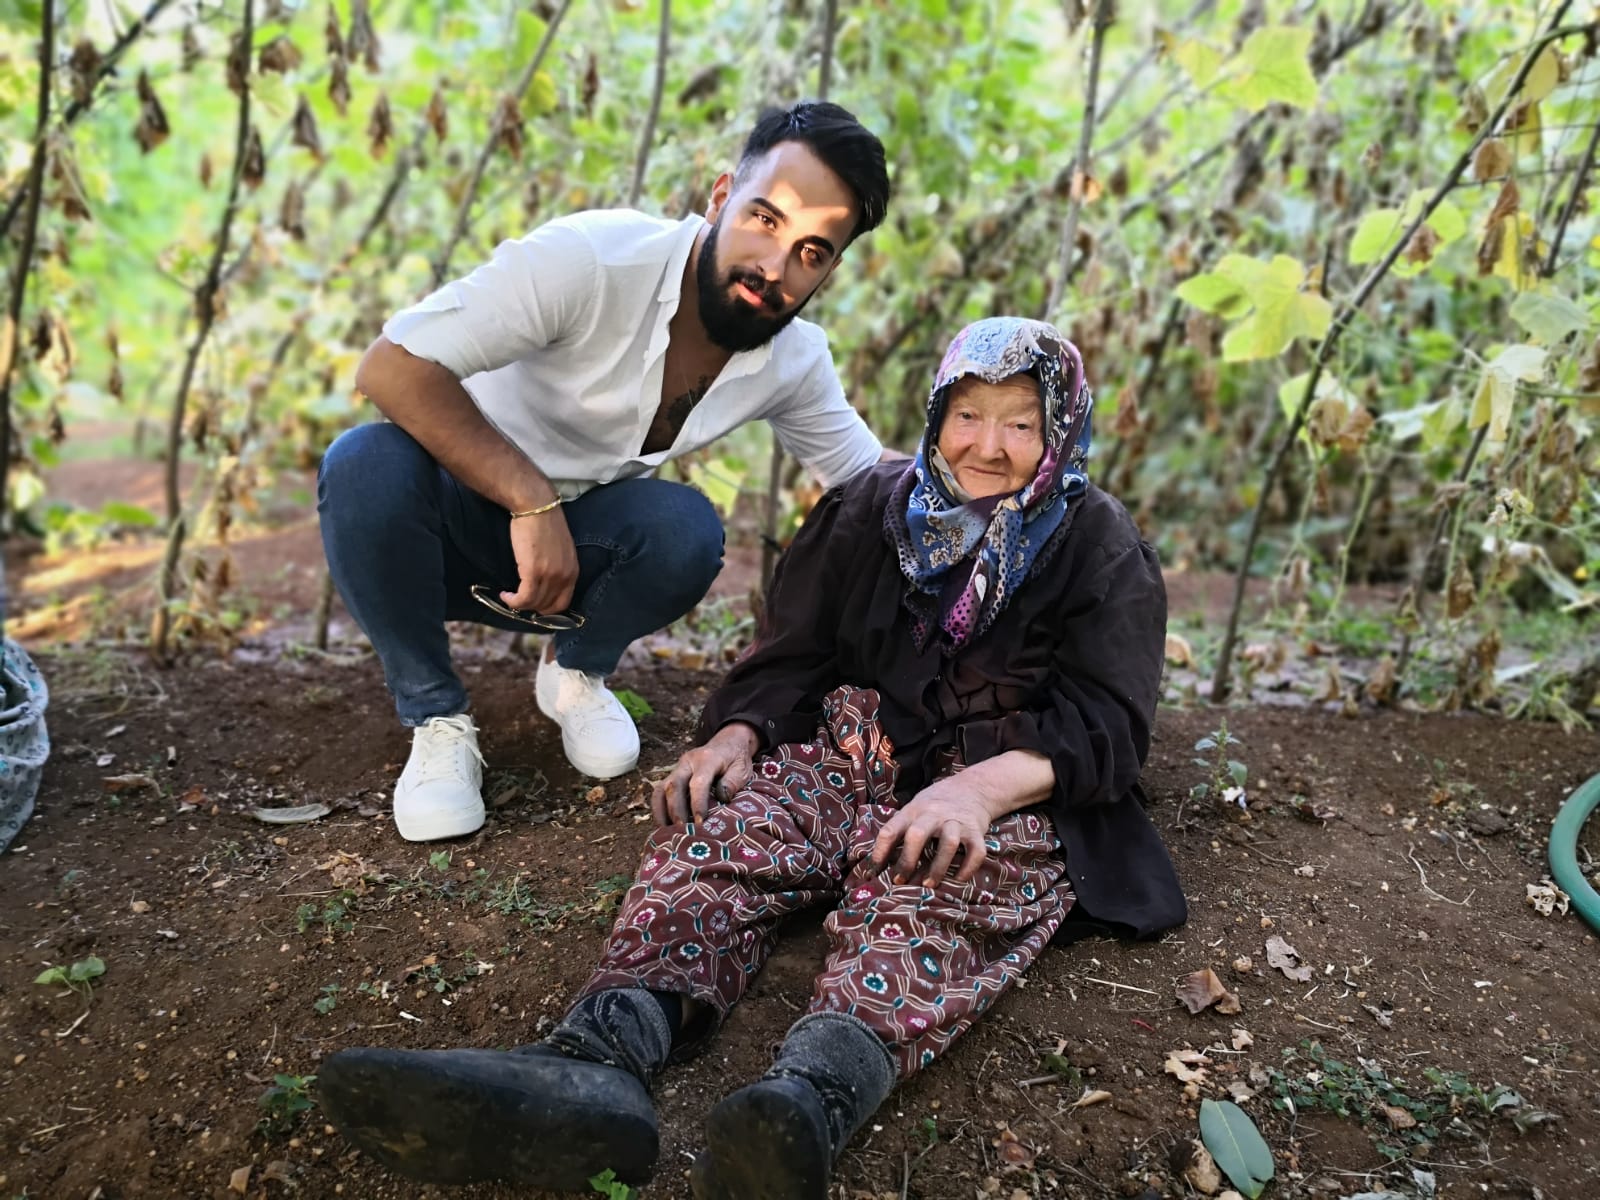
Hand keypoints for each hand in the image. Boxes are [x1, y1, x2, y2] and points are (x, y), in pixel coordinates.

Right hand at [502, 508, 578, 614]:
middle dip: (533, 608)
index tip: (535, 605)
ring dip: (520, 604)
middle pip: (549, 606)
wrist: (536, 506)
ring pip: (535, 604)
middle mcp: (565, 576)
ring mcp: (551, 575)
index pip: (564, 602)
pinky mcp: (534, 572)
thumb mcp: (559, 549)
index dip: (548, 609)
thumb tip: (544, 582)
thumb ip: (556, 567)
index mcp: (573, 570)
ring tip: (509, 597)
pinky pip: (524, 598)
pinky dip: (513, 601)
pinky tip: (505, 595)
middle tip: (519, 601)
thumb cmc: (544, 522)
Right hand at [652, 722, 759, 825]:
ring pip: (661, 788)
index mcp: (707, 759)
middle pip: (674, 786)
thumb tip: (722, 799)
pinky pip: (660, 791)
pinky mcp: (673, 775)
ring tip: (668, 831)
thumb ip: (732, 782)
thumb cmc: (736, 759)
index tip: (700, 823)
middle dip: (676, 810)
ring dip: (662, 811)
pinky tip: (665, 824)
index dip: (697, 804)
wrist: (728, 742)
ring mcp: (678, 768)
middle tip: (682, 830)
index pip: (698, 783)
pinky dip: (659, 808)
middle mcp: (688, 762)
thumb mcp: (742, 769)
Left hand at [870, 776, 995, 888]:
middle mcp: (934, 814)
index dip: (879, 852)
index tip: (872, 873)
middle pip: (917, 835)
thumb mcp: (914, 809)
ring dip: (938, 867)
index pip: (890, 830)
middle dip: (907, 860)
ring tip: (928, 885)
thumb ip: (901, 830)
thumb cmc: (935, 805)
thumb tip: (878, 864)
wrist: (973, 787)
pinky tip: (958, 879)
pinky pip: (975, 852)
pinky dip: (967, 868)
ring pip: (948, 844)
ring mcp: (957, 822)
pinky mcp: (976, 831)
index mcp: (913, 811)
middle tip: (900, 881)